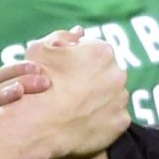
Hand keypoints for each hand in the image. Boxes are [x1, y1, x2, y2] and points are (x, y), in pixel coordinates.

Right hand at [0, 30, 127, 158]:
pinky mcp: (120, 122)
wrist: (39, 126)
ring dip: (98, 98)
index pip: (93, 50)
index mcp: (102, 51)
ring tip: (75, 108)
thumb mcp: (40, 50)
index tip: (63, 71)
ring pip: (112, 95)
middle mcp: (118, 73)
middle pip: (106, 72)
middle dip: (91, 78)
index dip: (77, 60)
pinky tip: (83, 121)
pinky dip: (101, 119)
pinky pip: (113, 117)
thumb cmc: (37, 84)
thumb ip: (61, 36)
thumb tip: (79, 32)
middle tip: (69, 90)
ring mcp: (121, 99)